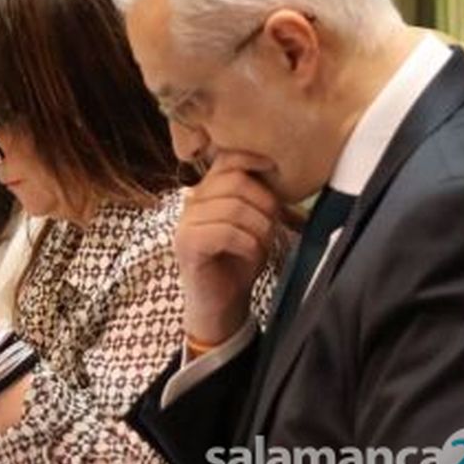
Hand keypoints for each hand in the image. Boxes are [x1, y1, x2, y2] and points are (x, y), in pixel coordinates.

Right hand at [177, 151, 280, 346]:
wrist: (221, 305)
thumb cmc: (238, 263)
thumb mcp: (253, 224)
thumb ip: (257, 198)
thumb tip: (278, 172)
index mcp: (207, 191)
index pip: (227, 158)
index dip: (253, 158)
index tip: (275, 169)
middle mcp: (191, 201)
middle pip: (235, 181)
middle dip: (265, 203)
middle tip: (272, 226)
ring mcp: (186, 222)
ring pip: (233, 207)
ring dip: (259, 228)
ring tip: (262, 245)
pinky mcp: (187, 244)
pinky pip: (225, 232)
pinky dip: (247, 244)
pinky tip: (250, 255)